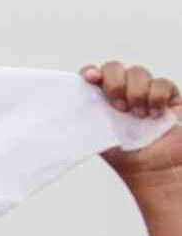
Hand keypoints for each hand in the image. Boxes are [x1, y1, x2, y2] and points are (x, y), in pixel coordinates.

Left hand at [85, 62, 181, 187]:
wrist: (156, 168)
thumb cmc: (127, 156)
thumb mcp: (99, 138)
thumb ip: (87, 121)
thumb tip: (67, 111)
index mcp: (102, 100)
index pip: (93, 76)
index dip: (90, 72)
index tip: (90, 77)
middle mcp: (123, 92)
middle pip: (114, 68)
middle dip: (114, 84)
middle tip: (119, 108)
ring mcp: (145, 92)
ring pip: (137, 72)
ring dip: (136, 93)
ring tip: (139, 116)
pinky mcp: (168, 96)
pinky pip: (162, 83)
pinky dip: (157, 97)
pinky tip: (155, 115)